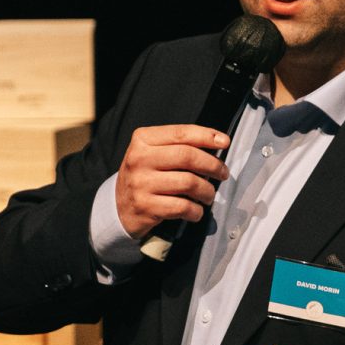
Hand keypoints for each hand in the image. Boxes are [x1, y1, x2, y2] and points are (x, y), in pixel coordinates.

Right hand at [115, 124, 229, 240]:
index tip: (224, 142)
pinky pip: (182, 207)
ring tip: (209, 194)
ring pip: (188, 183)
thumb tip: (217, 144)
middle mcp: (140, 159)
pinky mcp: (146, 206)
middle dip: (213, 165)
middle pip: (187, 156)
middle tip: (223, 173)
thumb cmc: (146, 175)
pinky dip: (196, 210)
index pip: (181, 133)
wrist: (119, 206)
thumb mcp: (154, 153)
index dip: (206, 136)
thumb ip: (179, 146)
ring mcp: (141, 184)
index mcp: (143, 140)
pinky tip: (196, 210)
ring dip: (207, 191)